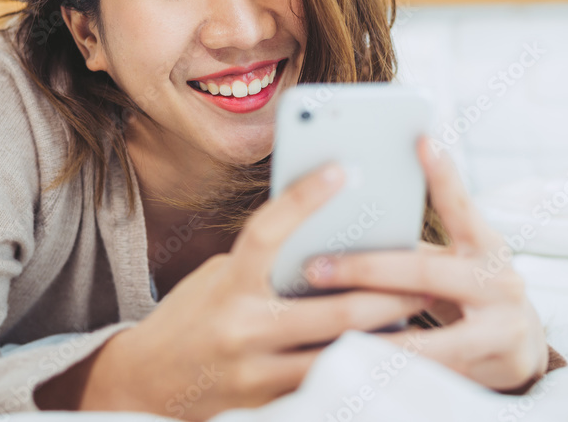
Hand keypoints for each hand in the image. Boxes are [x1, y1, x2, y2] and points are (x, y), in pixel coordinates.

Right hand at [78, 162, 428, 419]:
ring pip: (337, 354)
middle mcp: (241, 328)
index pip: (267, 233)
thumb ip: (265, 265)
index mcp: (227, 285)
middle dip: (384, 292)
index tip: (342, 169)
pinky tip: (388, 356)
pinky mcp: (266, 406)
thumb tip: (323, 238)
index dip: (304, 199)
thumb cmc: (189, 318)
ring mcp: (255, 373)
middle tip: (424, 273)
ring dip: (386, 337)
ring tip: (421, 317)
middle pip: (329, 309)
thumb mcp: (218, 279)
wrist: (143, 384)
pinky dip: (358, 368)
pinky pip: (323, 385)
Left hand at [303, 137, 549, 392]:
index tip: (421, 138)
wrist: (520, 346)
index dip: (444, 173)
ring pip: (429, 334)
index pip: (461, 205)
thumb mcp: (453, 260)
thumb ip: (413, 246)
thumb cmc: (467, 289)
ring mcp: (502, 327)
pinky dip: (392, 369)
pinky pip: (432, 370)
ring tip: (327, 324)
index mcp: (485, 245)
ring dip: (374, 331)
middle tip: (316, 267)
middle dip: (366, 270)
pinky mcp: (496, 368)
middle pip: (426, 272)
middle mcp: (500, 281)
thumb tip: (340, 221)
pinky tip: (355, 364)